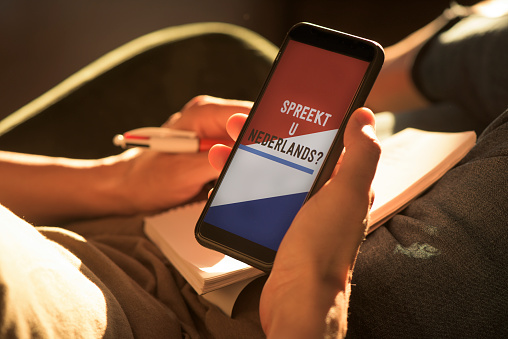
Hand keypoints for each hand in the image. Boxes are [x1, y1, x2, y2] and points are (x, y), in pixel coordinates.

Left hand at [113, 95, 252, 213]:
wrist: (129, 188)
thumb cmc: (148, 178)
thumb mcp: (186, 171)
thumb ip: (220, 162)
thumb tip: (250, 159)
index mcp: (205, 113)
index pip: (249, 114)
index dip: (262, 136)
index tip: (267, 158)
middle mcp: (212, 120)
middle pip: (252, 131)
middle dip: (254, 156)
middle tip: (248, 178)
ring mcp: (213, 135)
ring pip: (246, 148)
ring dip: (244, 167)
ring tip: (224, 184)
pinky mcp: (214, 151)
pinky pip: (236, 158)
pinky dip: (235, 173)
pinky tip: (222, 185)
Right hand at [208, 107, 380, 337]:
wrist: (297, 298)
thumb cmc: (322, 249)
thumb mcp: (345, 193)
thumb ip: (360, 154)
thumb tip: (364, 117)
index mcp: (343, 185)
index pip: (326, 144)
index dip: (304, 124)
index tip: (282, 109)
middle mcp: (324, 198)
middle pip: (292, 157)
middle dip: (265, 139)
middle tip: (239, 127)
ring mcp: (300, 215)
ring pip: (272, 177)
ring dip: (247, 162)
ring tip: (222, 153)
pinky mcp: (280, 229)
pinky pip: (260, 201)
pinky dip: (243, 189)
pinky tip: (226, 183)